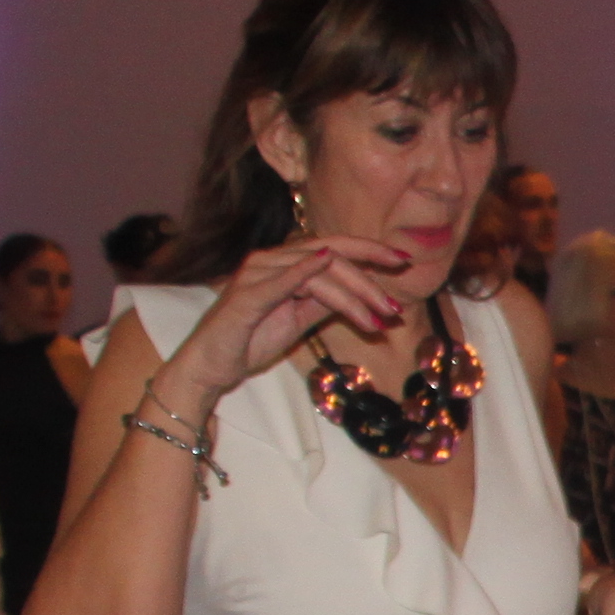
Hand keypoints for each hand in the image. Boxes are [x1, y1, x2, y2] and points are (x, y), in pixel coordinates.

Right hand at [156, 233, 416, 400]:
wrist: (212, 366)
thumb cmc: (251, 340)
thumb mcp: (299, 319)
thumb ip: (325, 302)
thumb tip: (361, 294)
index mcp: (286, 263)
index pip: (334, 248)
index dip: (369, 250)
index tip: (403, 261)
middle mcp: (271, 260)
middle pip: (331, 255)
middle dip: (369, 278)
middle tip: (394, 307)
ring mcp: (257, 274)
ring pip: (315, 272)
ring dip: (351, 294)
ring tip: (377, 320)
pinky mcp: (245, 295)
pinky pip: (278, 279)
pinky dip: (302, 270)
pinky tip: (324, 265)